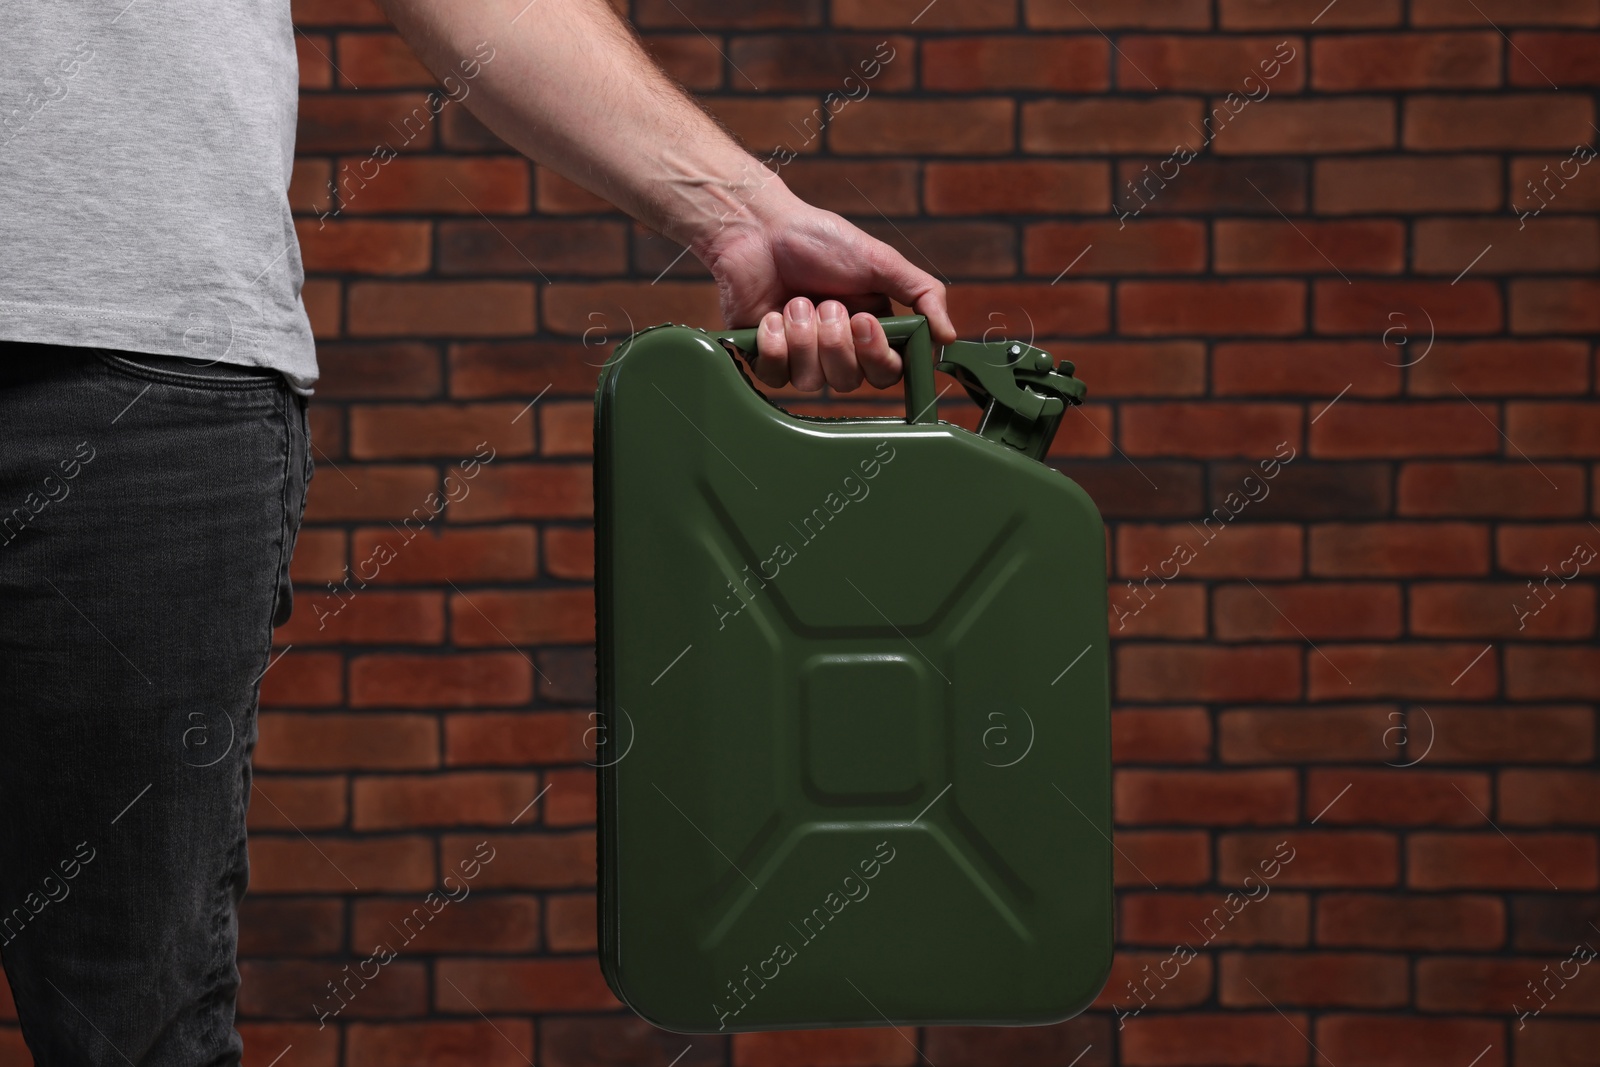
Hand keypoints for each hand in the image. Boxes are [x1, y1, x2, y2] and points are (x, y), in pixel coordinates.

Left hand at [695, 189, 956, 392]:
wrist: (758, 228)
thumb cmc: (818, 240)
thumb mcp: (880, 260)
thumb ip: (922, 293)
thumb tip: (949, 337)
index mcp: (869, 330)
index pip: (887, 372)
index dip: (877, 356)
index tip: (864, 321)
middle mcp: (837, 349)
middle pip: (850, 382)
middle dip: (835, 343)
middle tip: (826, 303)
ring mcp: (800, 357)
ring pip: (812, 383)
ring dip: (803, 338)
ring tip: (795, 302)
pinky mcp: (766, 359)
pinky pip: (776, 377)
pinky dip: (774, 345)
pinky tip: (770, 315)